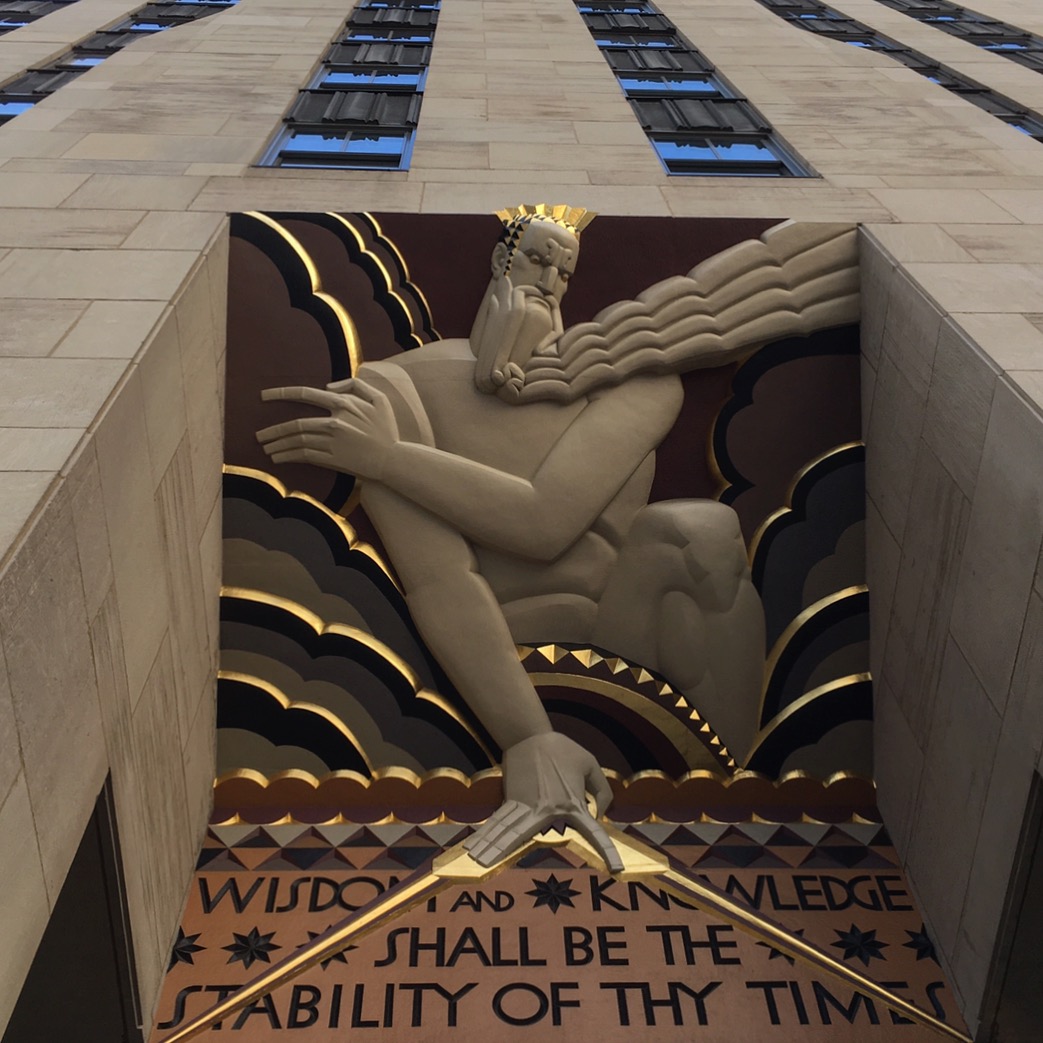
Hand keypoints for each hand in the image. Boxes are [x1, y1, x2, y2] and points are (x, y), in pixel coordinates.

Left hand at [256, 379, 398, 479]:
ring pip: (297, 440)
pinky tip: (278, 458)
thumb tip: (328, 385)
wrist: (393, 460)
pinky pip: (305, 456)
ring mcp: (333, 442)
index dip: (282, 394)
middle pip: (296, 424)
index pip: (306, 394)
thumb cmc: (386, 430)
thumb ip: (355, 384)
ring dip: (278, 444)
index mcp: (344, 404)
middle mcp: (335, 421)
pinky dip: (288, 456)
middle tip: (258, 435)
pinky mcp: (334, 459)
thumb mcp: (379, 399)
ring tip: (265, 448)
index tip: (264, 396)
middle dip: (273, 430)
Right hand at [465, 732, 622, 872]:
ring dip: (496, 850)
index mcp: (573, 804)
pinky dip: (490, 836)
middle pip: (548, 841)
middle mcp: (550, 812)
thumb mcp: (590, 763)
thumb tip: (599, 814)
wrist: (528, 735)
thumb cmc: (562, 749)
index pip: (594, 832)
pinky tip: (475, 848)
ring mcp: (528, 809)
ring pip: (512, 836)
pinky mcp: (511, 802)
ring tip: (480, 862)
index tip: (616, 869)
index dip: (607, 851)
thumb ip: (602, 790)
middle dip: (554, 842)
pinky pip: (503, 824)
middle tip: (545, 839)